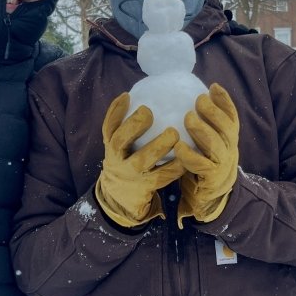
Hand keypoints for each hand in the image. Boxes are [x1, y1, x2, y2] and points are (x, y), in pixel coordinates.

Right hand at [95, 92, 184, 227]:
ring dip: (158, 146)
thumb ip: (125, 127)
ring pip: (142, 160)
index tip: (128, 96)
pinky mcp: (146, 188)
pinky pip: (162, 176)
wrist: (121, 199)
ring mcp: (131, 175)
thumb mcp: (119, 147)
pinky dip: (174, 166)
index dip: (115, 111)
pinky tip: (186, 156)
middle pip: (119, 142)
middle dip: (133, 126)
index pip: (109, 127)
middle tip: (149, 112)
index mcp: (111, 147)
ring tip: (174, 133)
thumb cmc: (125, 162)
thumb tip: (138, 96)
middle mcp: (117, 160)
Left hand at [175, 83, 238, 226]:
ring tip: (187, 117)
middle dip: (213, 111)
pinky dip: (189, 155)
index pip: (231, 116)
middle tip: (198, 99)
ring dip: (201, 129)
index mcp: (228, 139)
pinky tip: (177, 147)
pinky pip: (201, 165)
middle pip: (227, 127)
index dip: (225, 101)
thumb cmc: (203, 164)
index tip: (213, 86)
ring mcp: (222, 165)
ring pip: (216, 144)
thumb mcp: (207, 143)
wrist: (208, 199)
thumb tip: (191, 98)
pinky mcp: (211, 179)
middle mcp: (229, 149)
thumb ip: (204, 125)